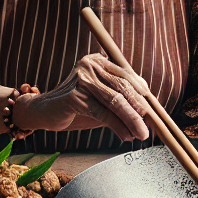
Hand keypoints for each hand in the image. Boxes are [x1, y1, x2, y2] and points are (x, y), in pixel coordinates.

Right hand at [14, 53, 150, 140]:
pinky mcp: (75, 97)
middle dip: (139, 109)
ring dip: (132, 120)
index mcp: (98, 61)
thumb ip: (121, 98)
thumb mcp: (102, 99)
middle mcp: (90, 65)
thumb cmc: (77, 105)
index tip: (153, 111)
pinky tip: (126, 136)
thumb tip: (149, 108)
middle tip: (150, 127)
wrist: (44, 112)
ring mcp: (81, 79)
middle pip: (123, 88)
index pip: (127, 76)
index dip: (142, 94)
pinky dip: (117, 126)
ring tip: (141, 134)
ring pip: (115, 101)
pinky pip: (103, 113)